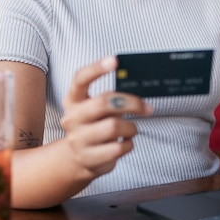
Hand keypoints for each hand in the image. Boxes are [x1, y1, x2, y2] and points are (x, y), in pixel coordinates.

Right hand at [60, 56, 152, 179]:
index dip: (97, 68)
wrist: (75, 158)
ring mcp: (79, 140)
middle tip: (146, 108)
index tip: (115, 60)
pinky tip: (124, 143)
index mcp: (73, 100)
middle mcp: (72, 118)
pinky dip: (128, 144)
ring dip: (131, 127)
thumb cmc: (92, 125)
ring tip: (130, 129)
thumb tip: (138, 93)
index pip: (80, 79)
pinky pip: (119, 148)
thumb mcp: (93, 108)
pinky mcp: (89, 158)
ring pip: (115, 127)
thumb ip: (109, 98)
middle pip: (104, 102)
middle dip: (131, 103)